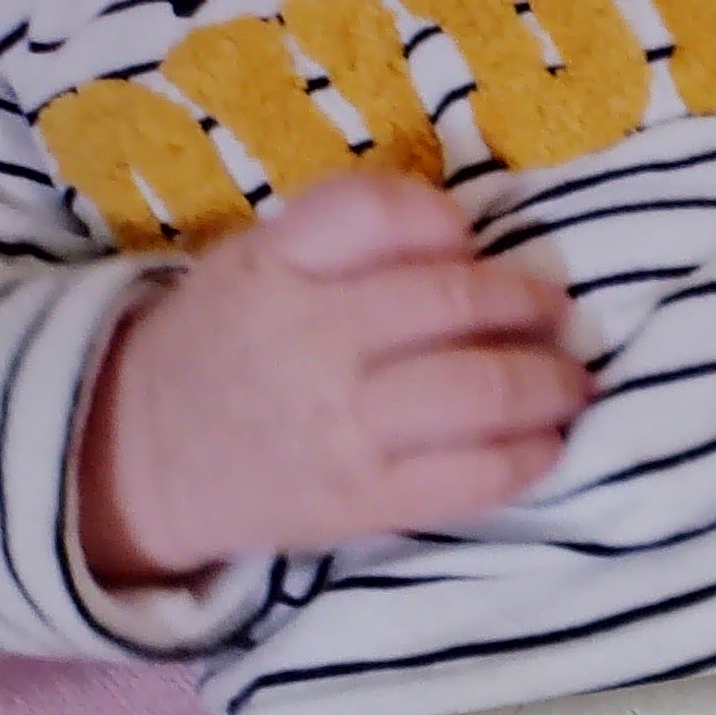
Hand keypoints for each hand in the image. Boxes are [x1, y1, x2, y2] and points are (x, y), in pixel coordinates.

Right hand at [75, 176, 588, 588]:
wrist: (144, 456)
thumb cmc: (229, 344)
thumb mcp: (258, 261)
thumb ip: (348, 234)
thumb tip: (467, 233)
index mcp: (277, 267)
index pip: (377, 214)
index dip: (444, 223)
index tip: (471, 240)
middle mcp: (311, 339)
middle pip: (455, 303)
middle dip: (531, 306)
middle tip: (558, 316)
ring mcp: (341, 426)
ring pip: (481, 389)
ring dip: (551, 382)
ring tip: (571, 381)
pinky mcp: (364, 500)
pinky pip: (475, 476)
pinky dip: (532, 455)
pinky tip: (548, 443)